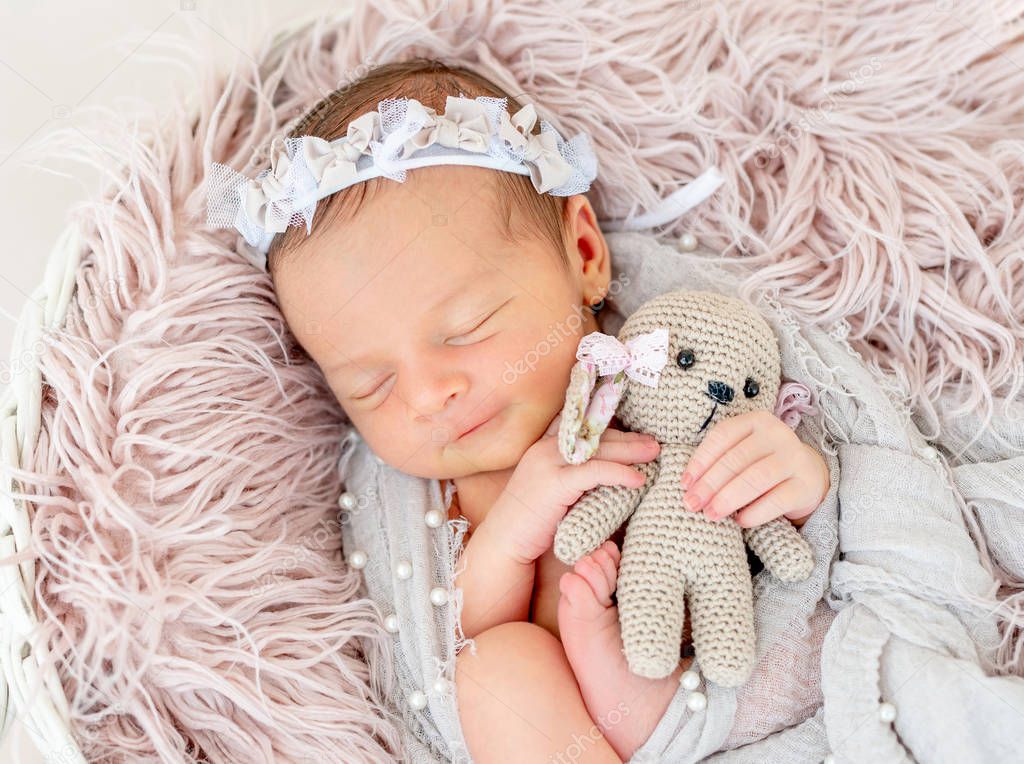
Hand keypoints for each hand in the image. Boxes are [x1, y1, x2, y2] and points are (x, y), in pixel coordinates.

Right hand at [485, 414, 660, 564]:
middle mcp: (545, 448)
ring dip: (631, 450)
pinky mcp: (555, 482)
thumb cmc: (531, 524)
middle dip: (627, 438)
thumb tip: (609, 475)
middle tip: (653, 443)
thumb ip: (574, 478)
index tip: (632, 430)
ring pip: (598, 449)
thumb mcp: (554, 492)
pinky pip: (595, 471)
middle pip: (594, 435)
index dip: (606, 425)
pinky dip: (620, 473)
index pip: (580, 427)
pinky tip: (638, 479)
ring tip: (654, 453)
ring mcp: (549, 463)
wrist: (504, 543)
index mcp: (544, 447)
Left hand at [680, 409, 827, 527]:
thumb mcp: (742, 452)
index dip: (700, 460)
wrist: (808, 476)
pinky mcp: (806, 485)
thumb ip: (720, 461)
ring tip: (710, 513)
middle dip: (710, 484)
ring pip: (756, 478)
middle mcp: (777, 435)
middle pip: (736, 459)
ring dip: (728, 498)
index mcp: (756, 420)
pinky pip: (777, 500)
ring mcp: (794, 459)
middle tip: (692, 503)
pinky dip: (755, 512)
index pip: (722, 436)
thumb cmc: (762, 463)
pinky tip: (739, 521)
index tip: (685, 483)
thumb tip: (689, 486)